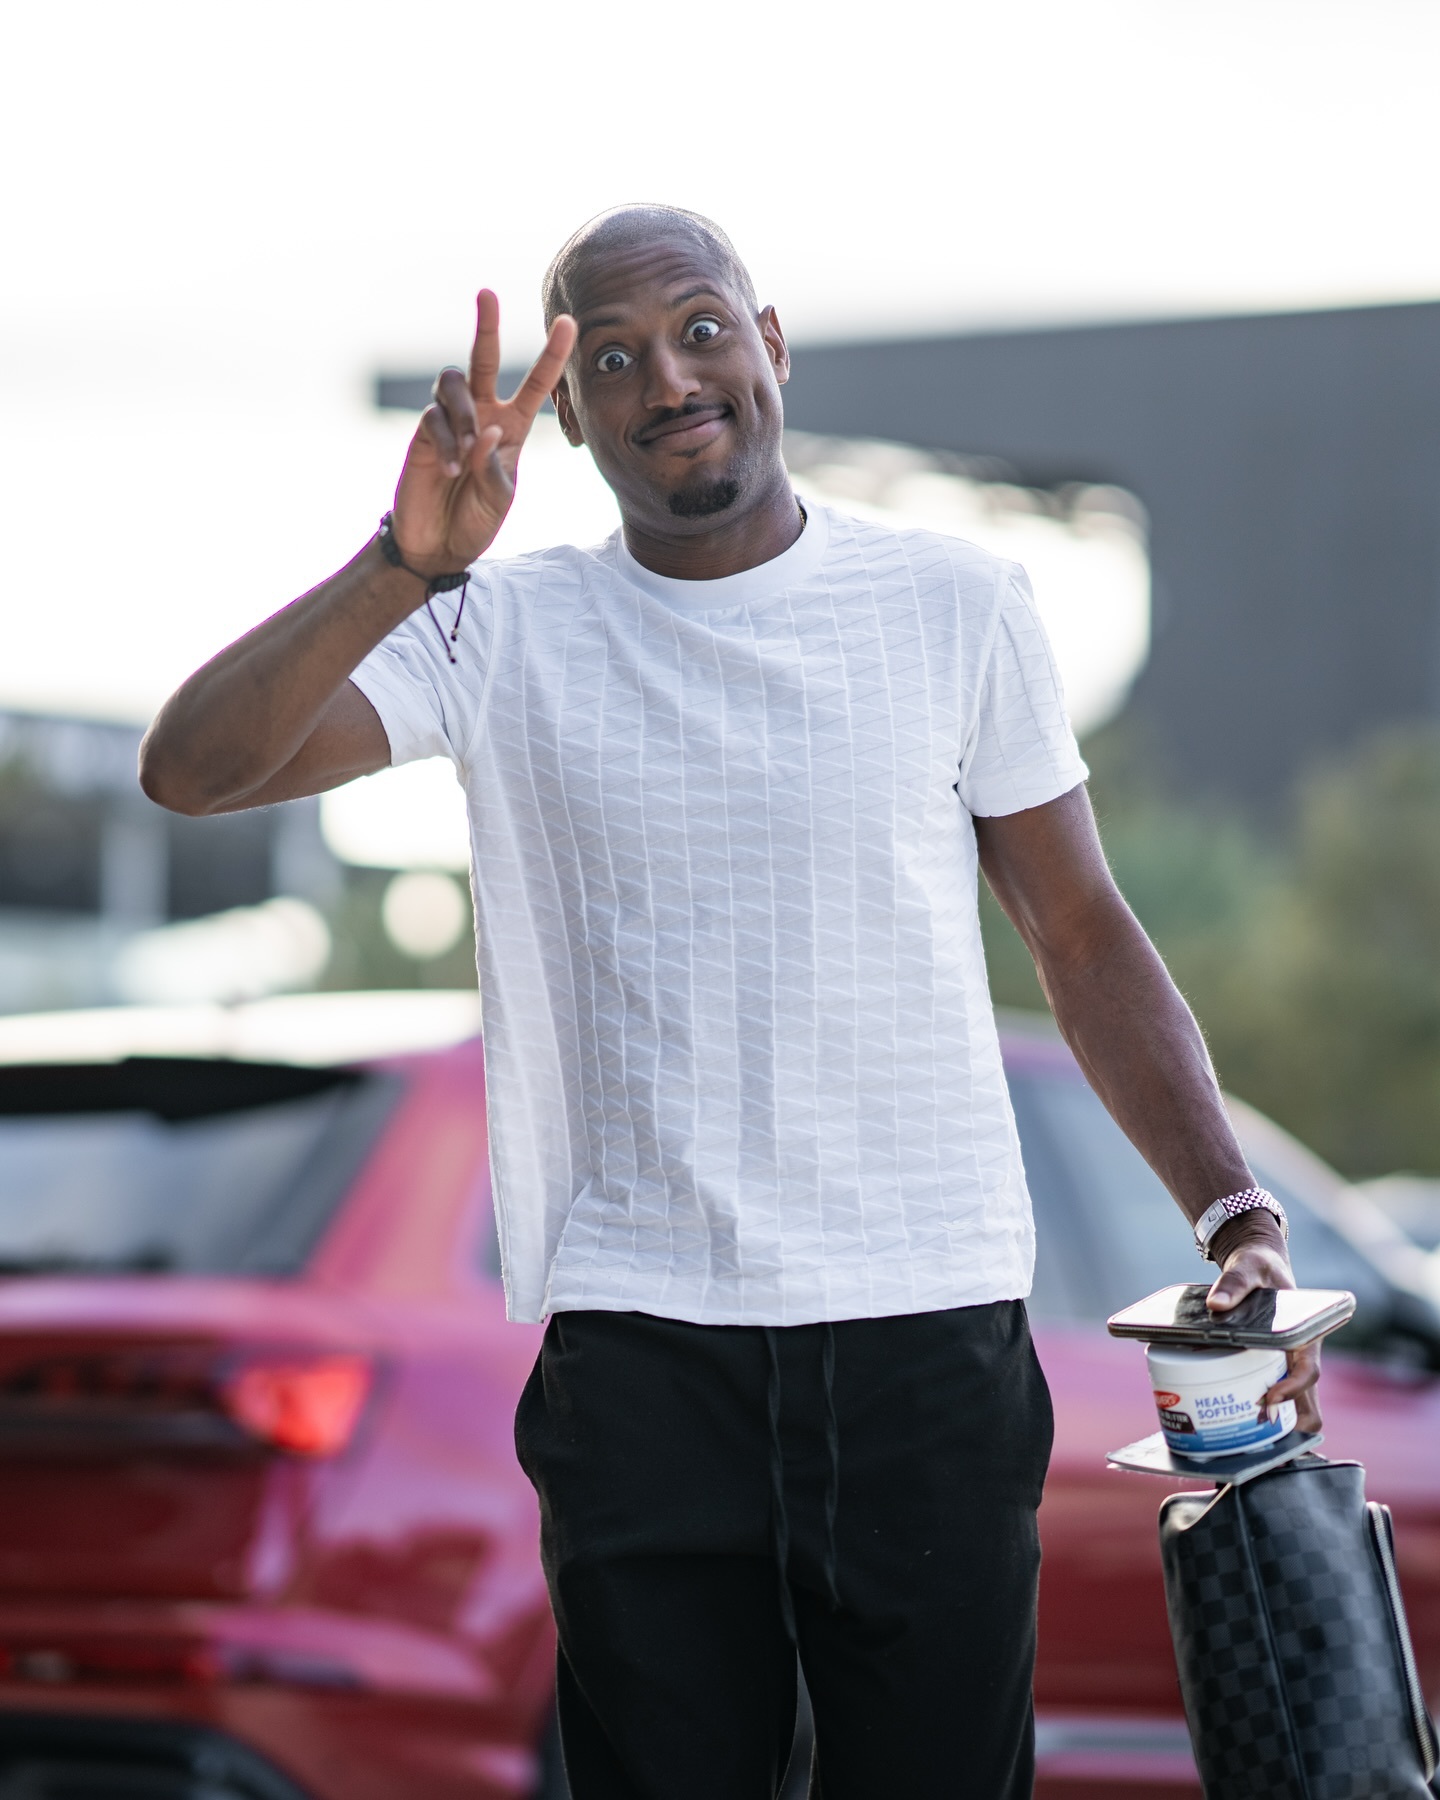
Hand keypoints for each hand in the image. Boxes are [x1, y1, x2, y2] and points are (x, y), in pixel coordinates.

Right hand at [390, 290, 576, 577]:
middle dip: (486, 325)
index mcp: (512, 428)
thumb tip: (488, 431)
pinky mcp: (422, 433)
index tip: (569, 323)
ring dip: (464, 415)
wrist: (439, 544)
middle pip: (482, 359)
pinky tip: (451, 470)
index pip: (535, 385)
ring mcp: (450, 422)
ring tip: (467, 456)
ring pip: (453, 384)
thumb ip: (497, 467)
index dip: (551, 355)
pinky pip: (433, 419)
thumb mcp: (500, 498)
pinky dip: (446, 443)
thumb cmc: (475, 520)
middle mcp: (481, 415)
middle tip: (488, 293)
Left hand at [1206, 1213, 1321, 1432]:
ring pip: (1296, 1409)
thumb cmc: (1260, 1267)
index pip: (1309, 1371)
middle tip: (1254, 1431)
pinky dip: (1266, 1415)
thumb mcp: (1249, 1267)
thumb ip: (1234, 1282)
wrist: (1259, 1266)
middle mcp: (1300, 1356)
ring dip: (1278, 1426)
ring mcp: (1288, 1366)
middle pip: (1308, 1404)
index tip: (1268, 1399)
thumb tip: (1215, 1305)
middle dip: (1289, 1425)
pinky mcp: (1273, 1369)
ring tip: (1245, 1435)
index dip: (1293, 1390)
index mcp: (1305, 1334)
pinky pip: (1277, 1399)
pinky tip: (1238, 1421)